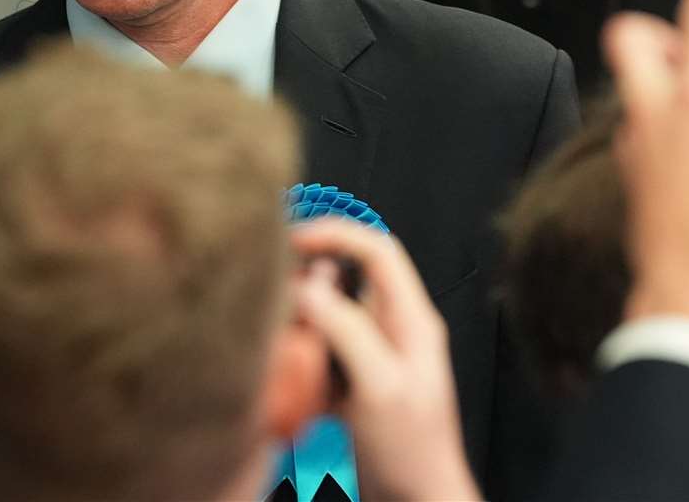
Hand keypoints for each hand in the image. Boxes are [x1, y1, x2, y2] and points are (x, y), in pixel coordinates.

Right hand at [291, 219, 480, 501]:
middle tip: (276, 302)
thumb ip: (347, 330)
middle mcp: (393, 332)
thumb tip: (309, 286)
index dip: (335, 235)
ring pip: (328, 320)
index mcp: (411, 320)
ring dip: (301, 329)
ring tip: (281, 347)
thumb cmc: (412, 452)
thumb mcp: (380, 385)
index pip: (376, 250)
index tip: (292, 240)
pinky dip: (302, 365)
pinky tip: (292, 386)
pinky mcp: (354, 387)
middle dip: (308, 287)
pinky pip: (320, 358)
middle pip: (346, 282)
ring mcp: (373, 360)